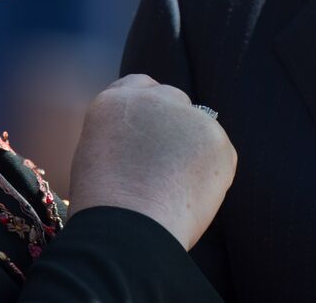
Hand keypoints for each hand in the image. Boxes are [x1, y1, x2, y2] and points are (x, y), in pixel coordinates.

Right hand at [67, 74, 236, 249]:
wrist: (128, 228)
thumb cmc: (105, 210)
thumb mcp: (97, 158)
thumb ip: (123, 137)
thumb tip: (147, 144)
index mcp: (115, 102)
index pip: (140, 86)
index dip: (149, 111)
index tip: (152, 131)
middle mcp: (153, 98)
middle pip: (174, 101)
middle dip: (174, 127)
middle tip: (169, 166)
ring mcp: (188, 115)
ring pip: (199, 130)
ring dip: (193, 152)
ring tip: (174, 193)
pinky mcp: (216, 139)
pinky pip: (218, 156)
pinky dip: (210, 176)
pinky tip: (190, 198)